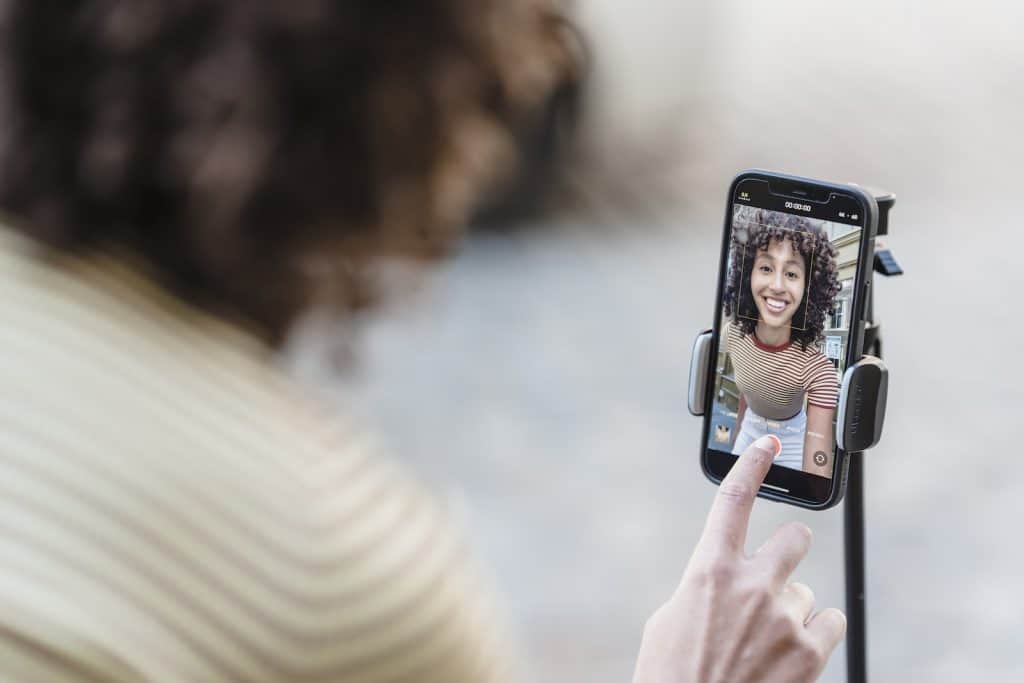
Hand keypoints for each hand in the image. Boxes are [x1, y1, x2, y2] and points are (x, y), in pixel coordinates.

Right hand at [632, 435, 845, 682]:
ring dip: (792, 610)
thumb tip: (725, 579)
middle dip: (789, 550)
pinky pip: (830, 623)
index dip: (753, 463)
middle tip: (778, 572)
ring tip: (764, 643)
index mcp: (708, 569)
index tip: (769, 444)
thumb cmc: (671, 674)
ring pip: (807, 592)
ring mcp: (784, 618)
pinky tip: (789, 655)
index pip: (733, 499)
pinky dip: (815, 636)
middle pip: (795, 538)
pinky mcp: (810, 653)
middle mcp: (751, 585)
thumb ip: (703, 587)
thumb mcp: (669, 620)